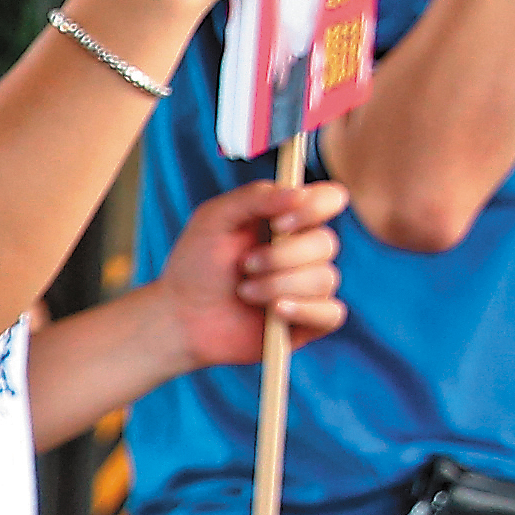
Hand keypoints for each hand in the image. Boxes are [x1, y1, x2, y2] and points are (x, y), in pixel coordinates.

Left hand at [150, 170, 348, 369]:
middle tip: (244, 265)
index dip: (315, 207)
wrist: (181, 318)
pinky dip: (304, 310)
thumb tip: (299, 193)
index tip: (279, 223)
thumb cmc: (196, 265)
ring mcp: (311, 286)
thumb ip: (254, 197)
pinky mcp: (311, 321)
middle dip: (281, 256)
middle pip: (326, 243)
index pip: (330, 199)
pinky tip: (274, 312)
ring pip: (324, 278)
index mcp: (290, 219)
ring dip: (278, 285)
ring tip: (244, 292)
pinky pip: (332, 313)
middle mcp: (306, 250)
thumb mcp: (214, 219)